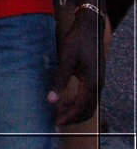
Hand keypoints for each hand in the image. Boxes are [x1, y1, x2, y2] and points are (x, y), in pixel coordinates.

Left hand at [48, 8, 105, 124]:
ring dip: (76, 110)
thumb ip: (59, 81)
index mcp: (92, 83)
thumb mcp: (66, 59)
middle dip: (73, 117)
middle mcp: (98, 85)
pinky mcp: (96, 77)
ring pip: (89, 104)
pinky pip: (89, 96)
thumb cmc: (78, 41)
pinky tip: (67, 98)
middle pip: (87, 110)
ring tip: (60, 110)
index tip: (57, 121)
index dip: (69, 117)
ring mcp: (98, 81)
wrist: (90, 26)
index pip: (81, 109)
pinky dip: (79, 102)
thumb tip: (50, 101)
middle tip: (58, 119)